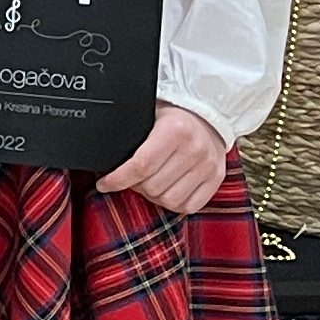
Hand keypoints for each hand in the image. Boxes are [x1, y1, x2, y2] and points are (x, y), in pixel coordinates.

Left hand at [98, 100, 229, 216]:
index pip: (140, 166)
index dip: (117, 179)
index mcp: (175, 129)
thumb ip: (130, 133)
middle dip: (135, 185)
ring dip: (154, 196)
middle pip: (152, 186)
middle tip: (132, 177)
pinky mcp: (217, 178)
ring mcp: (208, 165)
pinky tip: (167, 189)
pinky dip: (174, 203)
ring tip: (150, 182)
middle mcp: (194, 149)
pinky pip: (189, 206)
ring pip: (169, 200)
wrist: (209, 114)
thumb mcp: (150, 114)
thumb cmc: (172, 116)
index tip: (104, 184)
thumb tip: (102, 154)